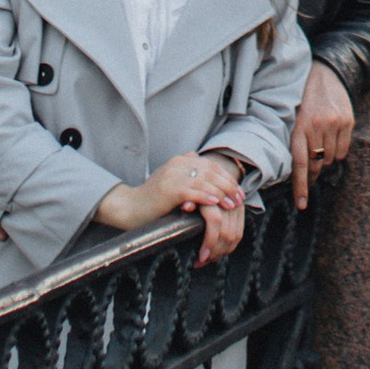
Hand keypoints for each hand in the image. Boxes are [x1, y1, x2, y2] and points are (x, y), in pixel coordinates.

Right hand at [97, 150, 247, 263]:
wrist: (129, 208)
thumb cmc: (152, 200)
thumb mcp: (171, 182)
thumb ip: (187, 175)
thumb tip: (205, 173)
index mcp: (180, 161)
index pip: (211, 165)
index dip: (227, 177)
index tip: (239, 191)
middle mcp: (177, 164)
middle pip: (211, 171)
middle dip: (228, 185)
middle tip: (240, 198)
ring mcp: (172, 175)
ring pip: (204, 180)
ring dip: (221, 192)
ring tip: (232, 203)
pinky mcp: (168, 189)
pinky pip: (192, 191)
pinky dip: (206, 196)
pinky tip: (215, 203)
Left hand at [289, 59, 355, 208]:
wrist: (325, 72)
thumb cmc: (302, 98)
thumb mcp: (292, 116)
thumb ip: (295, 140)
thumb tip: (296, 171)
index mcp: (299, 126)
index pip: (301, 163)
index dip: (301, 186)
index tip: (301, 204)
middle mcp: (317, 126)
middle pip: (317, 164)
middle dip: (313, 173)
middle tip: (310, 176)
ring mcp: (334, 124)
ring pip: (330, 159)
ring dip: (325, 158)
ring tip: (320, 142)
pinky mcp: (347, 121)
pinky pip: (343, 150)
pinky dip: (337, 151)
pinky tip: (331, 138)